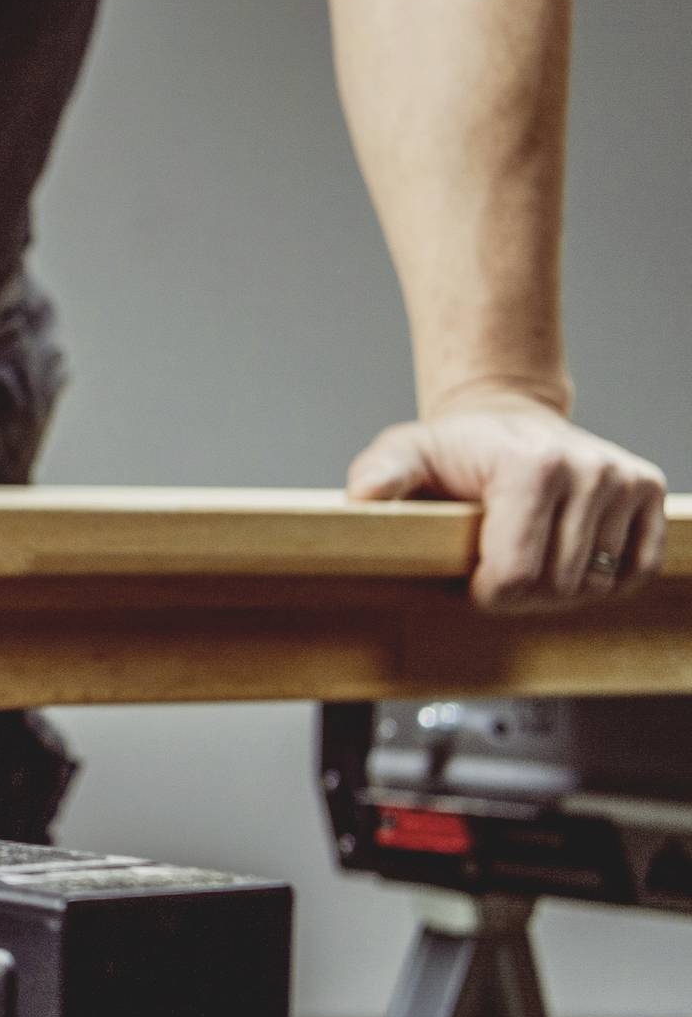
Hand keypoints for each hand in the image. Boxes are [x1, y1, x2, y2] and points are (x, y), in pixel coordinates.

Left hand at [345, 388, 668, 609]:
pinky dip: (602, 580)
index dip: (486, 593)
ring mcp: (625, 480)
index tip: (469, 576)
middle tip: (496, 570)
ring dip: (558, 590)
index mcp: (532, 466)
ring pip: (596, 586)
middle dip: (520, 595)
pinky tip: (568, 557)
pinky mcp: (649, 491)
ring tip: (528, 558)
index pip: (516, 576)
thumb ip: (383, 475)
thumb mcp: (406, 454)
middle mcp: (589, 470)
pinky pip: (637, 571)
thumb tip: (366, 496)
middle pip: (557, 587)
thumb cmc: (456, 448)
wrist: (507, 421)